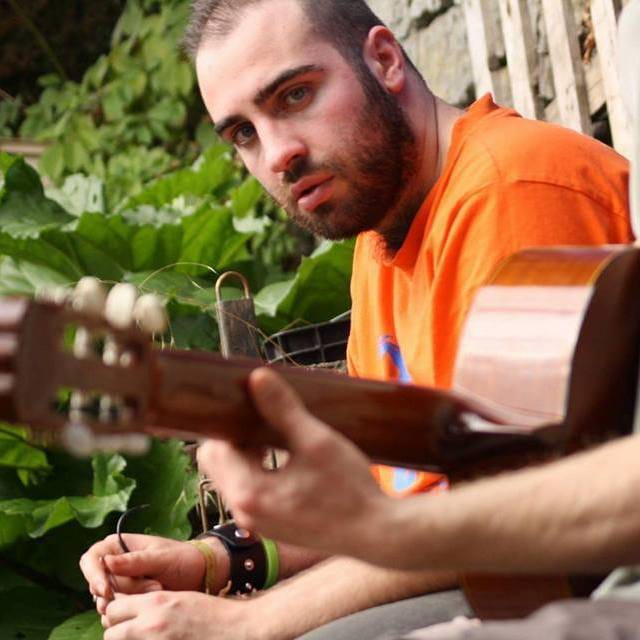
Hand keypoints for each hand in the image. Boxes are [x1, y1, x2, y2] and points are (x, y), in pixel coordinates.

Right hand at [80, 533, 226, 613]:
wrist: (200, 573)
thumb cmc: (183, 558)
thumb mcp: (162, 557)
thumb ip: (135, 561)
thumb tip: (106, 561)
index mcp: (118, 546)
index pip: (91, 559)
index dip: (94, 575)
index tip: (105, 590)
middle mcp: (114, 564)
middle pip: (99, 585)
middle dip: (125, 590)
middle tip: (155, 586)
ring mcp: (119, 584)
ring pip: (107, 601)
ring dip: (131, 600)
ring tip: (159, 589)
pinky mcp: (127, 600)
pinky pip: (117, 612)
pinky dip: (133, 609)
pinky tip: (154, 599)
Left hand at [102, 591, 256, 639]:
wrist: (234, 629)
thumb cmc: (211, 612)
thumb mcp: (180, 599)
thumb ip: (154, 605)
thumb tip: (131, 612)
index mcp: (156, 603)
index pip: (114, 608)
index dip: (117, 614)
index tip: (124, 617)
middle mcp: (151, 624)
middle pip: (110, 632)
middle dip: (117, 632)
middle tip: (132, 632)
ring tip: (143, 637)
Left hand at [197, 367, 390, 557]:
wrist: (377, 533)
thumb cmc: (350, 490)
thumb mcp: (316, 442)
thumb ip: (283, 409)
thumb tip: (258, 377)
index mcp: (249, 493)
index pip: (214, 448)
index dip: (228, 421)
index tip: (248, 403)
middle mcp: (245, 514)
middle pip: (216, 464)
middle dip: (234, 437)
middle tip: (263, 417)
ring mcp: (257, 525)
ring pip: (231, 478)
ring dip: (245, 454)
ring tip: (275, 435)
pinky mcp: (270, 528)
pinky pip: (248, 493)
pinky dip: (256, 472)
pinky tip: (285, 458)